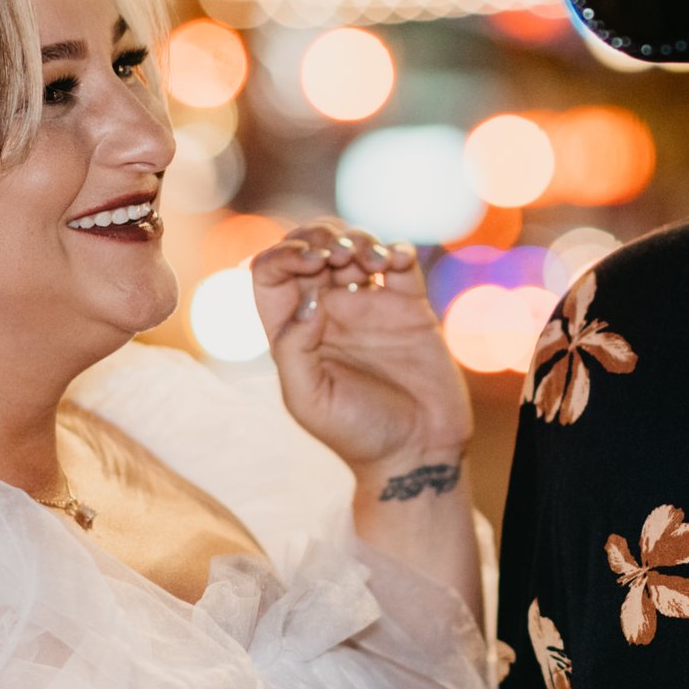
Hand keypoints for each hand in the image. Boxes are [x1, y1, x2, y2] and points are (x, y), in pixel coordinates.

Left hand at [252, 217, 471, 476]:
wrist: (417, 452)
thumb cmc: (357, 434)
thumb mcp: (308, 400)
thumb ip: (293, 350)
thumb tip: (307, 301)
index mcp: (294, 329)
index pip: (271, 273)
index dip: (284, 254)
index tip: (311, 262)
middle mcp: (328, 311)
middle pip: (312, 247)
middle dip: (321, 235)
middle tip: (339, 253)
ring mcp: (370, 305)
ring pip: (355, 247)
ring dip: (359, 238)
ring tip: (371, 259)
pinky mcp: (409, 307)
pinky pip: (401, 264)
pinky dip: (397, 250)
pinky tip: (396, 259)